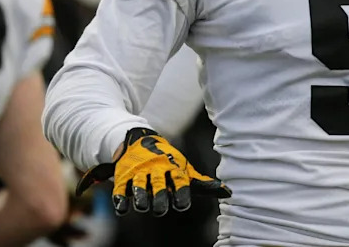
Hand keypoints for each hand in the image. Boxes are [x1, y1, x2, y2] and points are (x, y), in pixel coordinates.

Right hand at [75, 127, 230, 216]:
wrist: (140, 139)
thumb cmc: (168, 161)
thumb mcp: (185, 169)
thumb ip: (203, 183)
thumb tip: (227, 192)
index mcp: (173, 167)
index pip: (179, 180)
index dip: (181, 192)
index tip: (182, 206)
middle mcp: (156, 169)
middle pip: (159, 184)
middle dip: (160, 196)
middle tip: (161, 209)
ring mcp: (139, 171)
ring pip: (139, 185)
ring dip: (141, 196)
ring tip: (143, 207)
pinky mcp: (123, 175)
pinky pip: (121, 188)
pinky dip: (121, 198)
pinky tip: (123, 208)